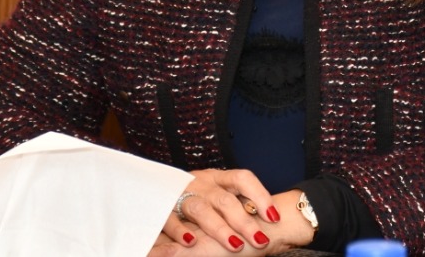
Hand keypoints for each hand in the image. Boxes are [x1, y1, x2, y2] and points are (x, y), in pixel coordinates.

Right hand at [147, 186, 315, 255]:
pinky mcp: (162, 206)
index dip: (260, 195)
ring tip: (235, 245)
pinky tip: (191, 242)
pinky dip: (180, 230)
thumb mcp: (213, 193)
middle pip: (225, 199)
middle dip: (243, 221)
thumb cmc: (194, 197)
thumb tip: (268, 219)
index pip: (242, 178)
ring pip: (200, 209)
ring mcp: (181, 194)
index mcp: (217, 178)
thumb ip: (233, 204)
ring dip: (219, 228)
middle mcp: (201, 183)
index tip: (274, 217)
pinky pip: (170, 218)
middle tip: (260, 240)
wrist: (150, 186)